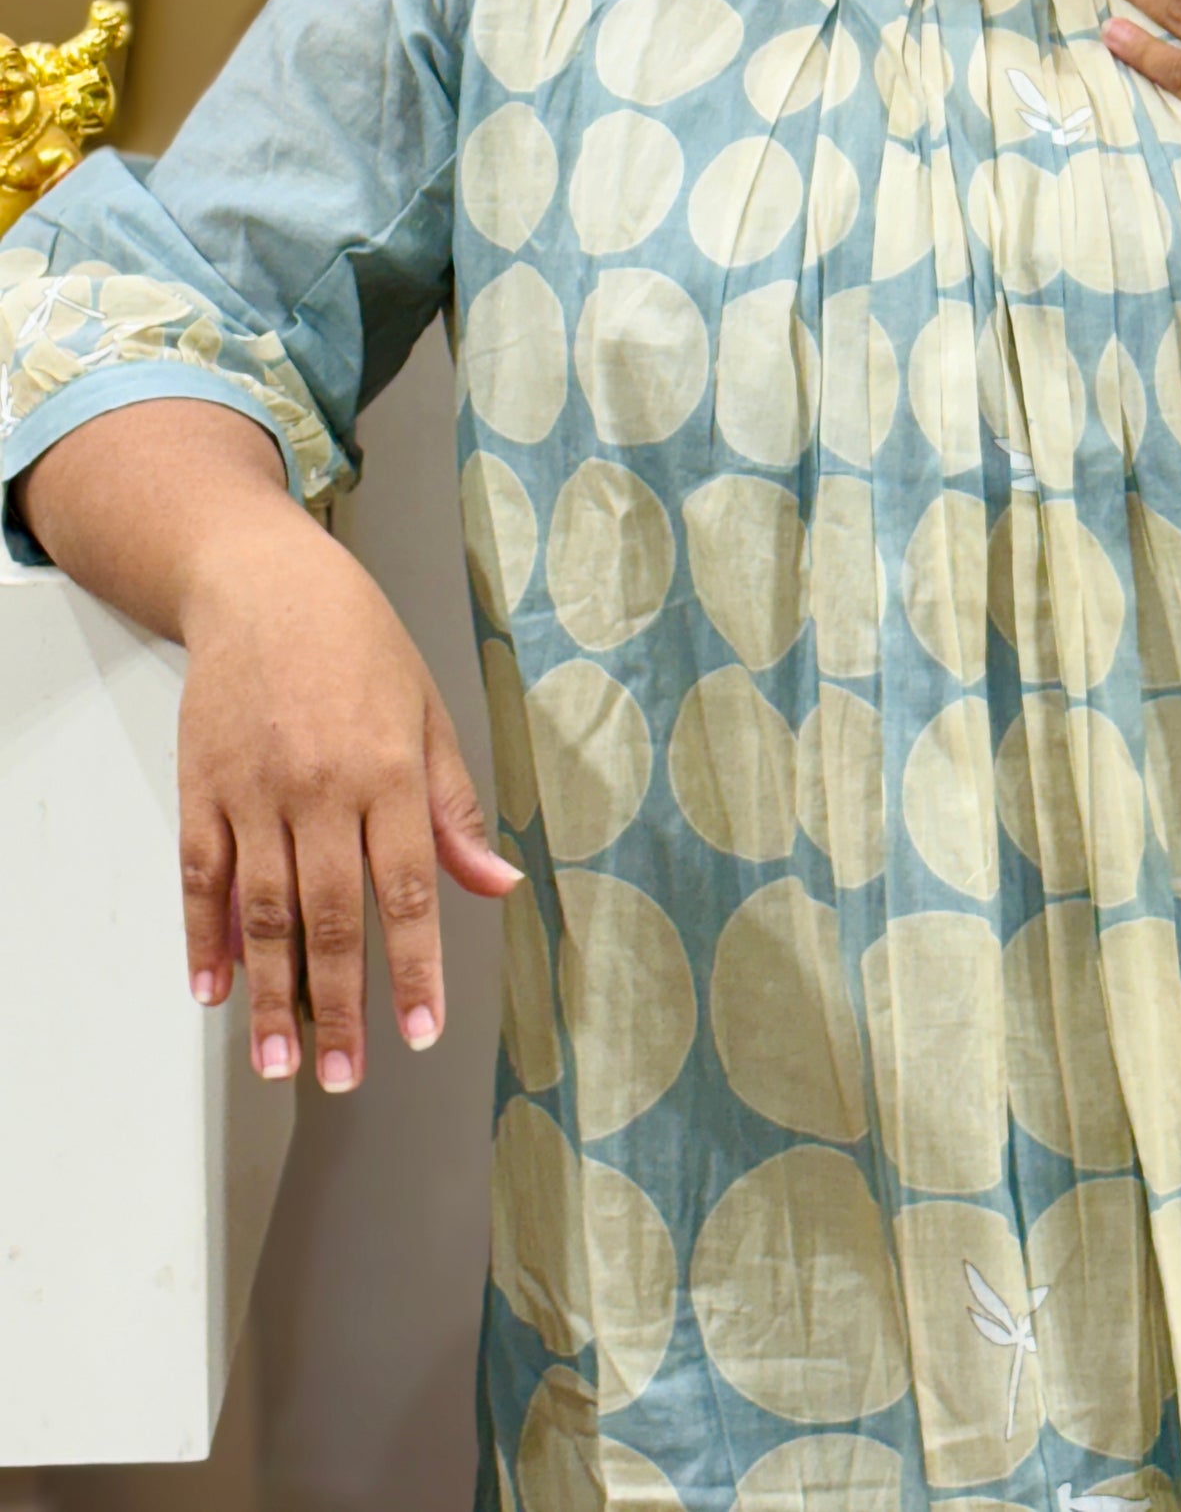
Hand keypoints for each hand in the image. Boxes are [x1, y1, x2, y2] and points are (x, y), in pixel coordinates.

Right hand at [176, 506, 519, 1091]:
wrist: (266, 584)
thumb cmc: (360, 645)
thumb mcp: (429, 714)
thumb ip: (456, 808)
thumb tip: (498, 883)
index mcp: (388, 772)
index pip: (408, 890)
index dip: (415, 968)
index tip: (421, 1031)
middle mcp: (321, 787)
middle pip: (332, 917)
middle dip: (340, 1006)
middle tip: (344, 1075)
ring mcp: (255, 790)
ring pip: (265, 911)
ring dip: (272, 993)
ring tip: (279, 1061)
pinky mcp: (203, 786)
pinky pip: (203, 876)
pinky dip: (206, 936)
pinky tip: (215, 987)